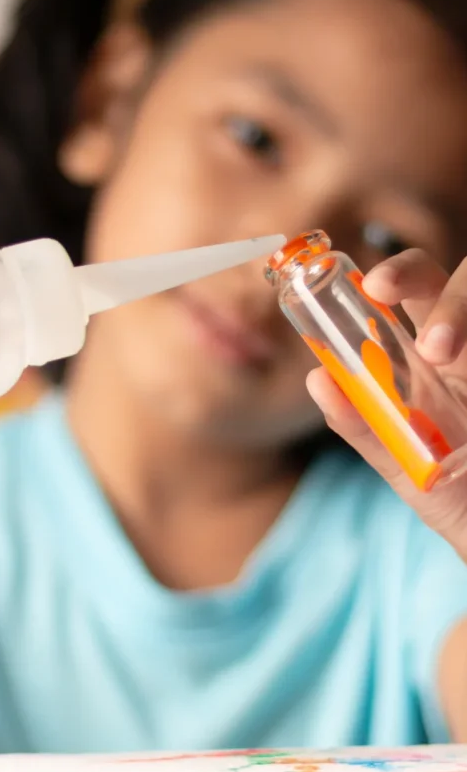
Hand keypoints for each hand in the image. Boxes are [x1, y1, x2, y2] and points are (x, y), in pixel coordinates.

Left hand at [306, 248, 466, 560]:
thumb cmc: (452, 496)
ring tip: (437, 350)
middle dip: (420, 276)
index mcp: (434, 356)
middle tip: (392, 302)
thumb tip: (317, 379)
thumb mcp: (402, 462)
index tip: (371, 286)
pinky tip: (461, 415)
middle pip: (458, 278)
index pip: (416, 290)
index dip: (397, 275)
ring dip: (457, 311)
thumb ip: (361, 424)